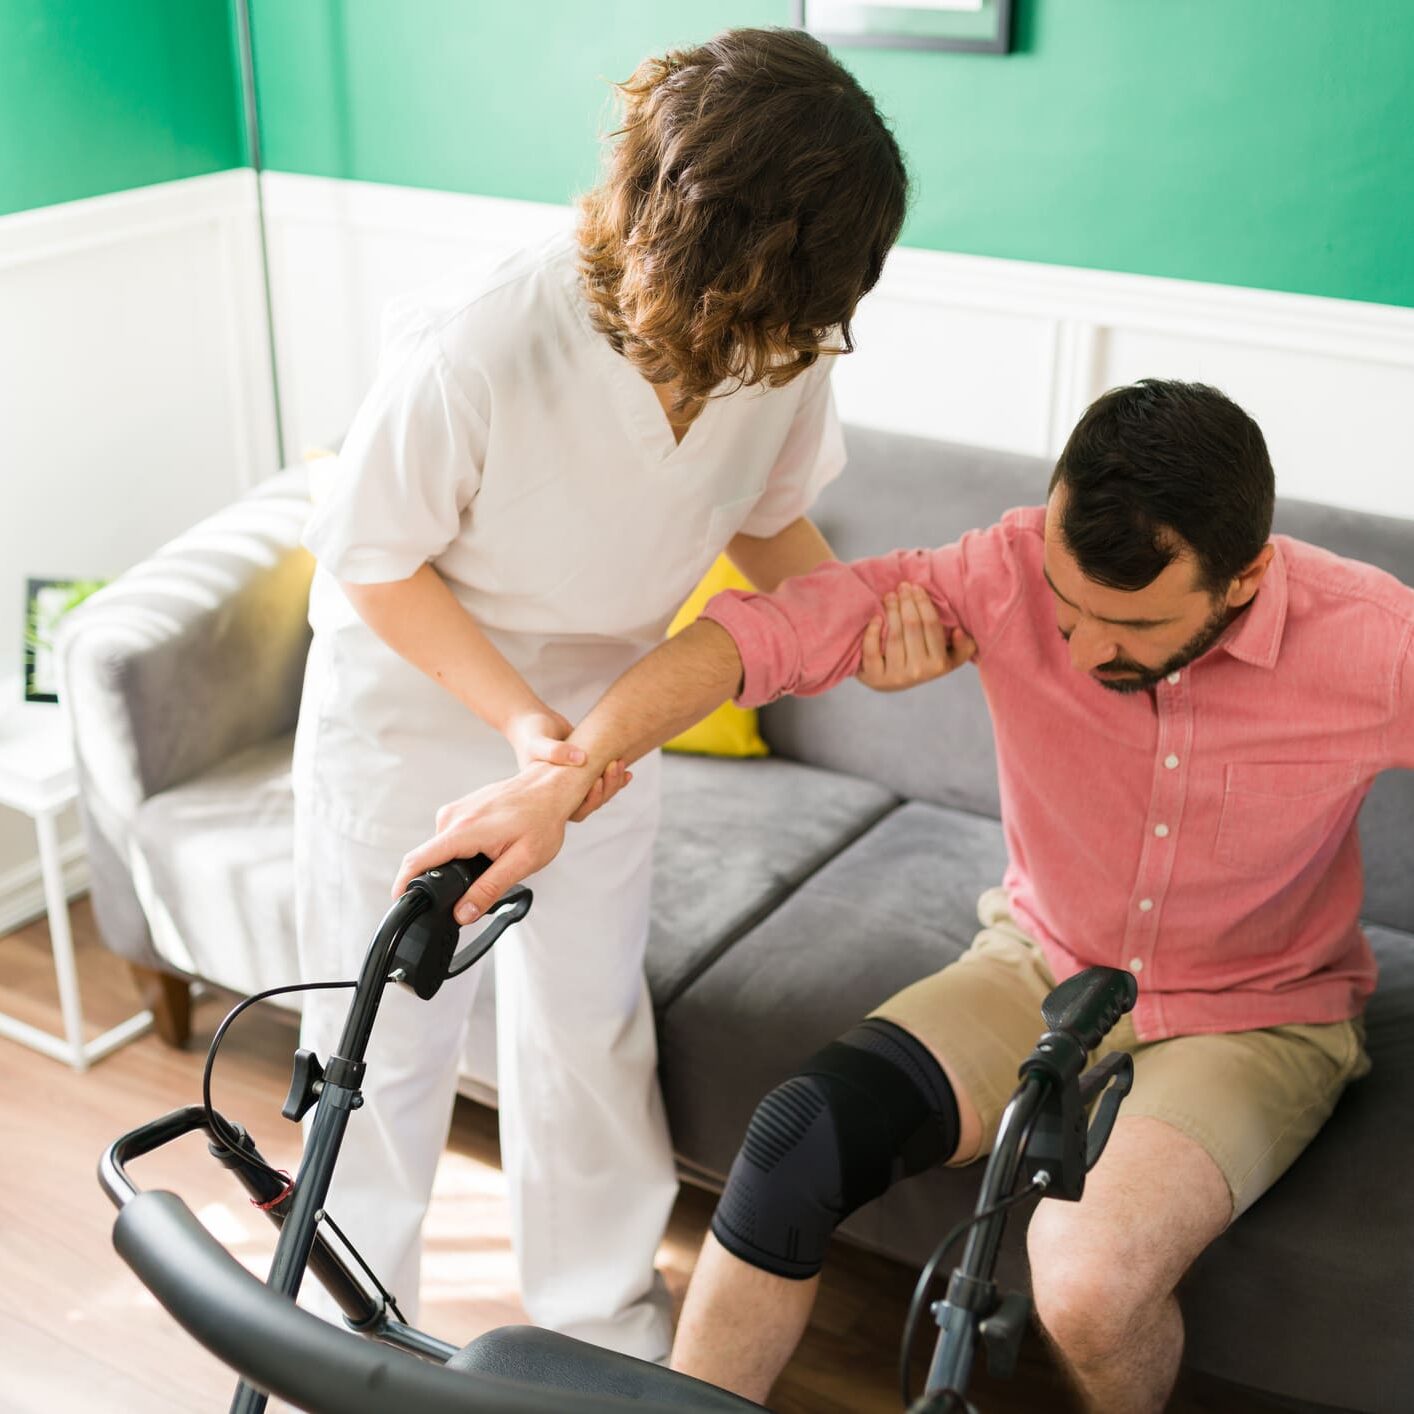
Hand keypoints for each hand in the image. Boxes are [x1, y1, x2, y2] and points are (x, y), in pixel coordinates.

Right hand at [391, 757, 632, 921]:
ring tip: (493, 860)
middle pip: (430, 859)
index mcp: (464, 831)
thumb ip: (489, 888)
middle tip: (476, 887)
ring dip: (459, 864)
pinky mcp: (461, 809)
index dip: (404, 885)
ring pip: (443, 850)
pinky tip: (491, 847)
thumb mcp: (522, 862)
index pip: (418, 860)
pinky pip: (451, 838)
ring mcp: (456, 810)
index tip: (401, 902)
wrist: (550, 787)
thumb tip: (462, 912)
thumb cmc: (542, 820)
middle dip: (444, 879)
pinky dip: (464, 850)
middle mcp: (453, 817)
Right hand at [504, 706, 630, 819]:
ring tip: (620, 762)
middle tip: (614, 765)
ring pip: (600, 794)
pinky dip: (616, 778)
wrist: (534, 721)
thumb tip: (581, 759)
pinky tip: (628, 771)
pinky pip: (603, 781)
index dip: (591, 801)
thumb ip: (555, 751)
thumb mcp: (538, 743)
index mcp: (550, 798)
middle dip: (608, 789)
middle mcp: (564, 796)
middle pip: (591, 804)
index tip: (597, 780)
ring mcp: (575, 785)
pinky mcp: (585, 773)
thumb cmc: (531, 735)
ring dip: (614, 782)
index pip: (576, 811)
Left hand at [857, 582, 976, 691]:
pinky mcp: (875, 678)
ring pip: (895, 636)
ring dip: (892, 611)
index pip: (931, 626)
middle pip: (912, 627)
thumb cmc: (921, 663)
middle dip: (907, 602)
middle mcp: (919, 671)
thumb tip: (959, 631)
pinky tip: (876, 618)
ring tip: (890, 596)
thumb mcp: (949, 658)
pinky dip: (873, 632)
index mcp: (939, 664)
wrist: (890, 684)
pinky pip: (873, 651)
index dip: (923, 603)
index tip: (916, 587)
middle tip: (902, 586)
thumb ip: (962, 647)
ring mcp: (896, 676)